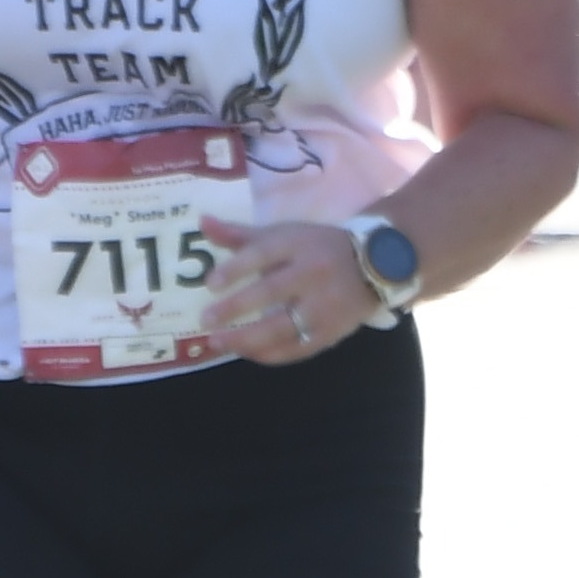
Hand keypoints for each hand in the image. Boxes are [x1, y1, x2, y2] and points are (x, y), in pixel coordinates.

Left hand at [196, 218, 374, 366]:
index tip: (210, 285)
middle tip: (205, 321)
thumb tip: (202, 223)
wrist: (375, 266)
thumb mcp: (283, 235)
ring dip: (247, 339)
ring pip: (283, 327)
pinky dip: (269, 354)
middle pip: (271, 291)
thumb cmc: (317, 248)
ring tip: (217, 343)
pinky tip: (247, 353)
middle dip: (235, 308)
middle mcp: (313, 273)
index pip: (263, 254)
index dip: (235, 269)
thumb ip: (240, 234)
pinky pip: (297, 348)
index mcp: (298, 244)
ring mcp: (324, 306)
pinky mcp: (330, 332)